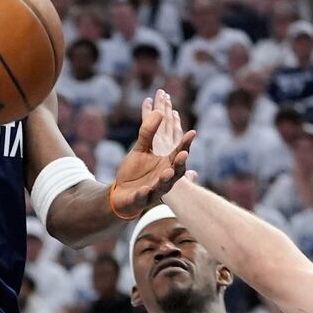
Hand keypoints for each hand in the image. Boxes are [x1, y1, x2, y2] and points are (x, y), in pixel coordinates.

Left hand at [105, 88, 193, 217]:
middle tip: (183, 154)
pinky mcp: (140, 200)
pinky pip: (143, 197)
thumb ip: (148, 132)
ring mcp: (153, 190)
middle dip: (180, 163)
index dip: (185, 144)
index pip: (178, 153)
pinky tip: (144, 189)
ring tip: (167, 172)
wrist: (121, 193)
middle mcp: (164, 178)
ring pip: (163, 186)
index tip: (192, 132)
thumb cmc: (135, 170)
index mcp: (166, 164)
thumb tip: (159, 112)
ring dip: (166, 179)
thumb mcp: (140, 149)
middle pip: (176, 171)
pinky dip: (144, 194)